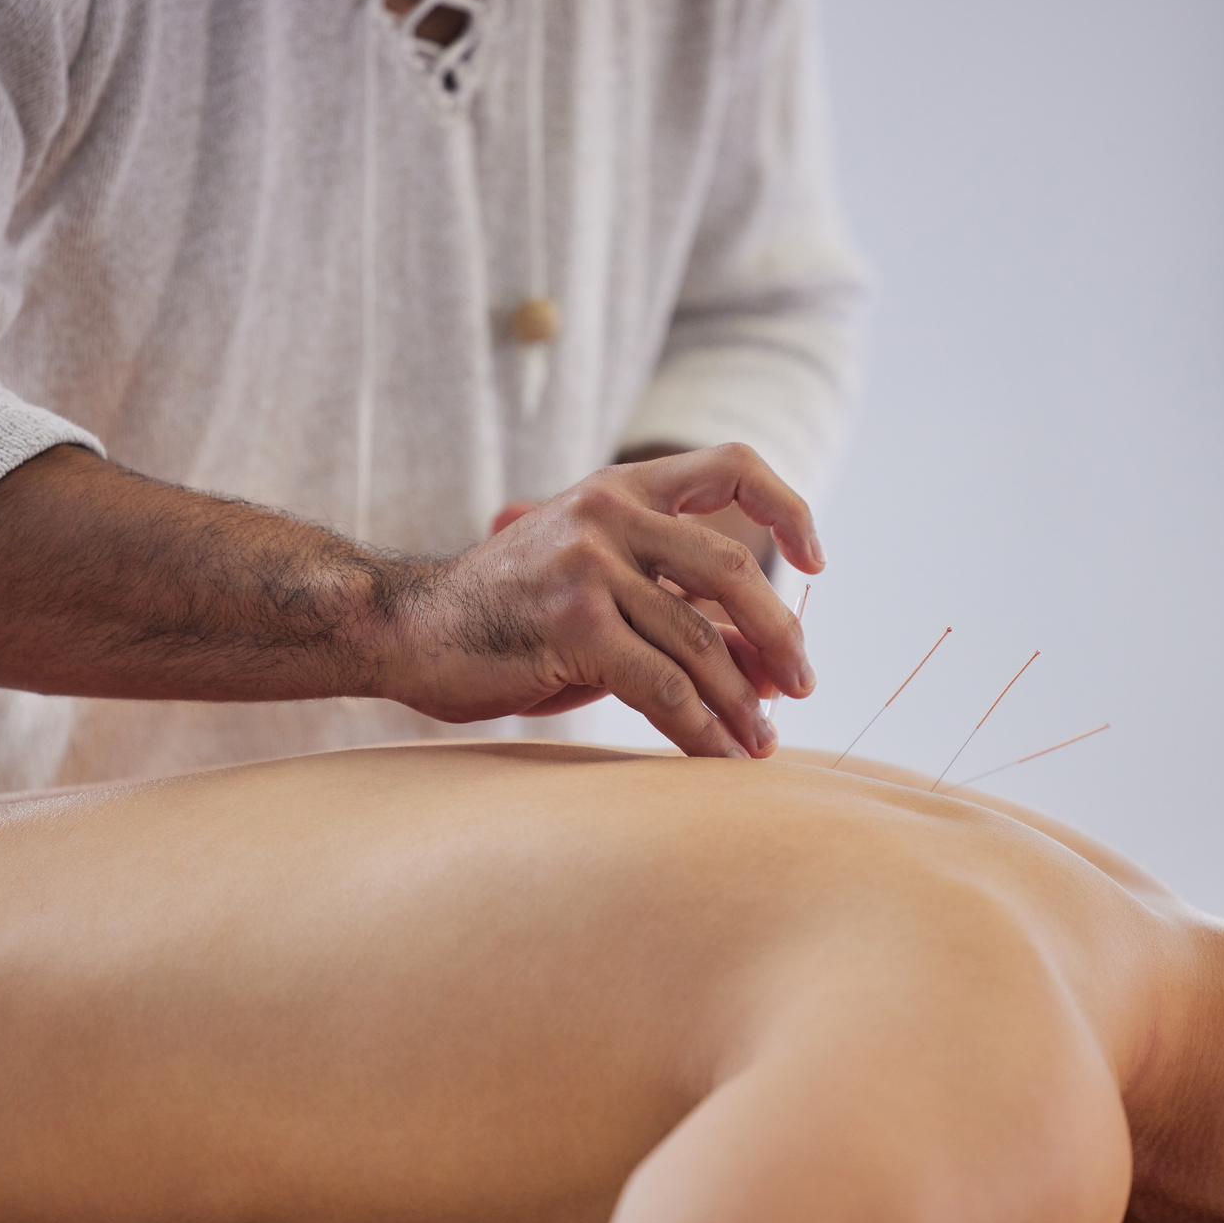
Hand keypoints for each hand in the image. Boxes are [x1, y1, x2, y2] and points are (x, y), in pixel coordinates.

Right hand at [389, 444, 822, 757]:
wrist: (407, 628)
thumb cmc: (510, 615)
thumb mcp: (601, 592)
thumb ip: (679, 611)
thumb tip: (773, 665)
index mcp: (623, 490)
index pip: (733, 466)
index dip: (788, 508)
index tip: (816, 564)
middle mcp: (610, 514)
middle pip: (733, 567)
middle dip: (779, 635)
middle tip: (803, 685)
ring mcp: (589, 566)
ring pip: (699, 639)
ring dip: (742, 702)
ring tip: (761, 744)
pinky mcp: (571, 624)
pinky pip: (660, 685)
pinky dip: (699, 728)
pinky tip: (716, 757)